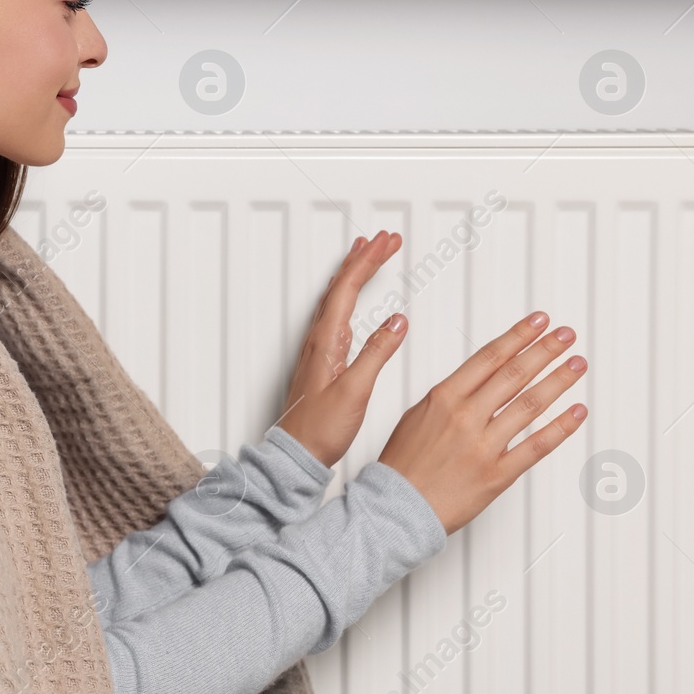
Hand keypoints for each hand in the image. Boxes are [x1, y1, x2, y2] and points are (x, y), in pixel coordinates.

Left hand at [277, 230, 407, 465]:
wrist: (296, 453)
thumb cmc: (320, 429)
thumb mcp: (355, 391)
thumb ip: (377, 354)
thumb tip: (397, 321)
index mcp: (325, 342)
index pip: (347, 289)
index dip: (367, 262)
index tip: (386, 242)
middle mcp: (318, 341)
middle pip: (339, 286)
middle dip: (363, 259)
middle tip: (383, 239)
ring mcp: (319, 350)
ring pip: (335, 298)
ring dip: (353, 273)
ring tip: (367, 254)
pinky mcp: (322, 361)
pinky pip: (335, 315)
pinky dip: (347, 297)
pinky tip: (352, 300)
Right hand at [379, 310, 588, 534]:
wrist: (396, 508)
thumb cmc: (402, 466)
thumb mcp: (415, 416)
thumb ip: (448, 397)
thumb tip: (475, 380)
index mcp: (443, 398)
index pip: (489, 357)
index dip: (518, 336)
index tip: (538, 322)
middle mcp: (465, 417)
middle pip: (514, 374)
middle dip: (545, 350)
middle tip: (566, 335)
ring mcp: (483, 445)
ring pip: (529, 405)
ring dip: (558, 380)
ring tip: (576, 364)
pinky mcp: (497, 474)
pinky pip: (535, 447)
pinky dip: (560, 428)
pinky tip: (576, 413)